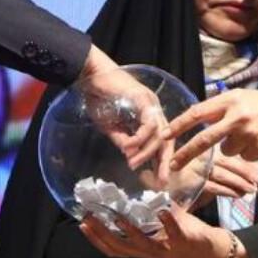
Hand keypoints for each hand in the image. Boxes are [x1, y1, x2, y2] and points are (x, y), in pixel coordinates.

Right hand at [76, 46, 169, 170]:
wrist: (89, 76)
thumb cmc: (99, 98)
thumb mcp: (111, 126)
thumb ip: (122, 139)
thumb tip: (130, 155)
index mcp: (149, 115)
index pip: (162, 141)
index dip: (161, 160)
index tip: (159, 179)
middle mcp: (154, 109)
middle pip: (167, 139)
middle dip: (164, 161)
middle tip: (160, 180)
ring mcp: (150, 103)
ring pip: (158, 134)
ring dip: (146, 152)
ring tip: (133, 163)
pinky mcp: (143, 99)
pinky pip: (148, 124)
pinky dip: (140, 138)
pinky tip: (129, 147)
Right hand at [78, 205, 240, 257]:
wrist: (213, 249)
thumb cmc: (185, 233)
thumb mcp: (163, 223)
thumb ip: (149, 208)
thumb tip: (138, 181)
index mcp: (143, 248)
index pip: (114, 248)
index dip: (96, 239)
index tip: (81, 223)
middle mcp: (150, 252)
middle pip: (121, 247)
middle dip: (103, 234)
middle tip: (89, 218)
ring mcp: (166, 250)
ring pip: (142, 244)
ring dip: (129, 230)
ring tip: (117, 216)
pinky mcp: (184, 243)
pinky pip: (174, 234)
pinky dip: (168, 223)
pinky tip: (162, 210)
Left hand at [167, 88, 257, 166]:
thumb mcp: (247, 97)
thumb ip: (225, 108)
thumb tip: (203, 121)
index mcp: (232, 99)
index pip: (197, 113)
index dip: (178, 126)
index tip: (163, 136)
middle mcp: (237, 116)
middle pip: (204, 140)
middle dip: (185, 154)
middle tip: (172, 165)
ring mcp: (249, 135)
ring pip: (227, 151)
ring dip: (234, 147)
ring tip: (254, 133)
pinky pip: (245, 157)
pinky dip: (250, 152)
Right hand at [191, 152, 257, 210]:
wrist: (170, 189)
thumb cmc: (194, 179)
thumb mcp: (212, 169)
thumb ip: (228, 167)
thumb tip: (253, 170)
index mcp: (206, 148)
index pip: (229, 152)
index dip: (245, 161)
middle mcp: (199, 156)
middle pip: (226, 161)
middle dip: (245, 171)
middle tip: (257, 180)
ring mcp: (194, 169)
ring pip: (220, 174)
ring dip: (238, 182)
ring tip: (250, 189)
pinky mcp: (190, 183)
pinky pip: (211, 186)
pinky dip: (226, 191)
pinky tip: (237, 194)